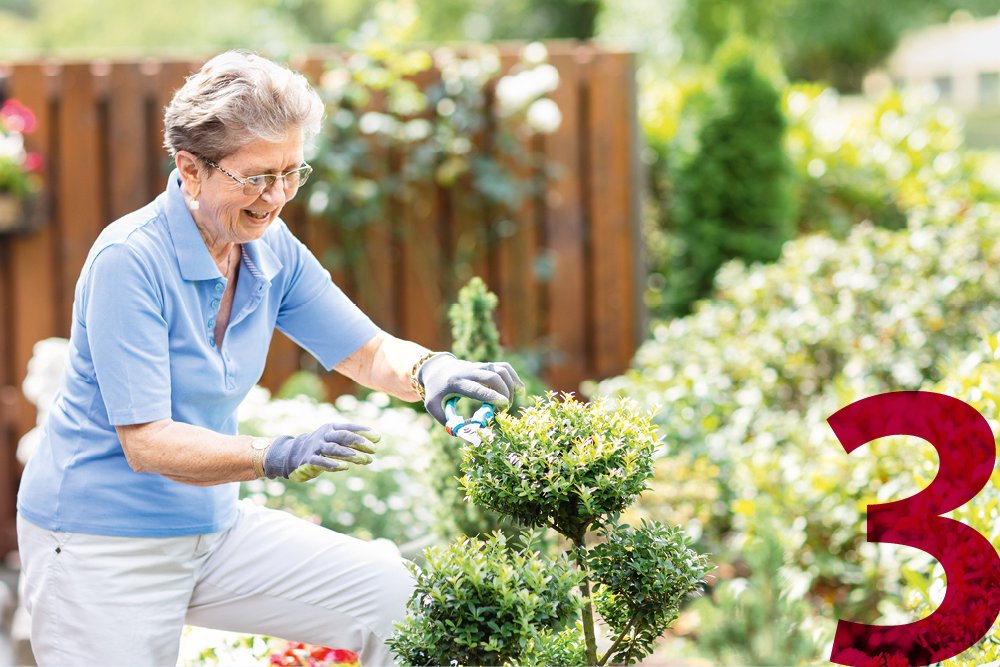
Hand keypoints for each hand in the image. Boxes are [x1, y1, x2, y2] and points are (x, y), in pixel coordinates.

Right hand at [264, 422, 380, 481]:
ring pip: (334, 449)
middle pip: (343, 436)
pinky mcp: (309, 460)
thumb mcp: (335, 440)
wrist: (291, 455)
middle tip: (374, 449)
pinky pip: (321, 461)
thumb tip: (378, 439)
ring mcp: (315, 447)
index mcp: (331, 428)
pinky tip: (344, 467)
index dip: (364, 431)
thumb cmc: (320, 447)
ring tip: (363, 459)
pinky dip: (333, 464)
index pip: (349, 427)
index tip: (378, 437)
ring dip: (349, 454)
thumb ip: (354, 440)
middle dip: (359, 442)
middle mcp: (324, 435)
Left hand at [419, 353, 523, 424]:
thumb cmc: (436, 390)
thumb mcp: (432, 405)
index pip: (476, 388)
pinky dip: (514, 378)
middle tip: (505, 409)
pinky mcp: (487, 365)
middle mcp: (470, 371)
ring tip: (510, 403)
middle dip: (504, 393)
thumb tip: (462, 435)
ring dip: (511, 386)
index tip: (503, 404)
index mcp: (455, 382)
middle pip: (492, 377)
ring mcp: (480, 366)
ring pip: (501, 371)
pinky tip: (519, 390)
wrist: (438, 369)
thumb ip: (445, 420)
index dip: (491, 396)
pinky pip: (505, 368)